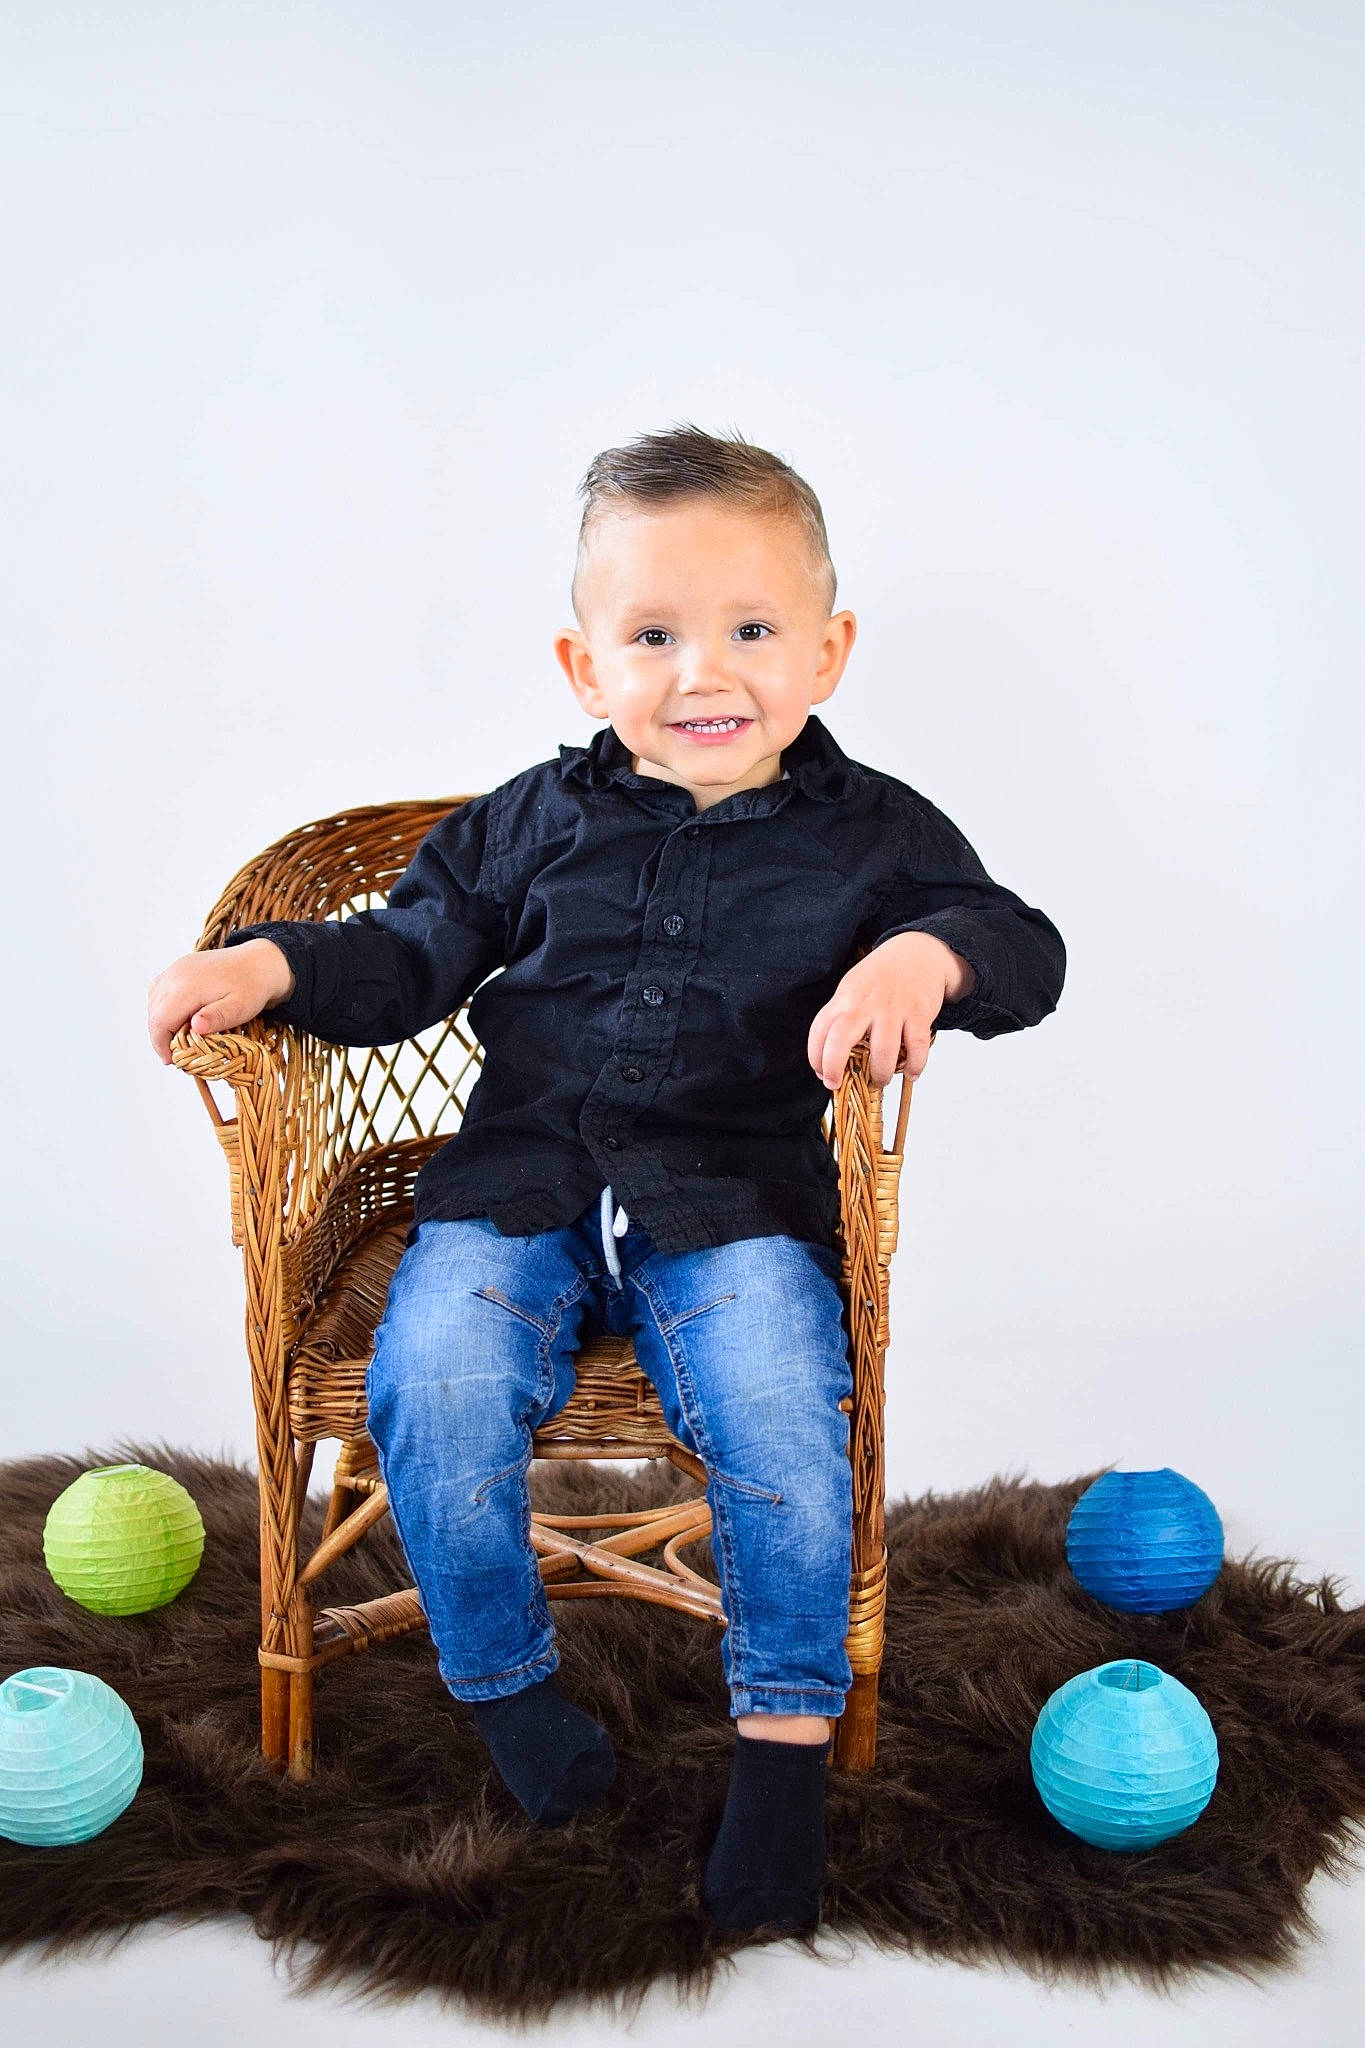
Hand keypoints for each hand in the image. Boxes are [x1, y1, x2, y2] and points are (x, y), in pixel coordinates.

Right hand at [146, 939, 294, 1065]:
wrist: (259, 962)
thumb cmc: (252, 987)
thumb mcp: (240, 1008)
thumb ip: (217, 1017)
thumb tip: (195, 1026)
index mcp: (188, 986)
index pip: (160, 1020)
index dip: (161, 1044)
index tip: (171, 1060)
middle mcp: (176, 975)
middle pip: (154, 1012)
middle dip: (160, 1036)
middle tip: (176, 1054)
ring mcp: (175, 969)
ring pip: (153, 1001)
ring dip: (161, 1022)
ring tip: (178, 1039)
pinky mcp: (179, 968)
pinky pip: (159, 990)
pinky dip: (162, 1007)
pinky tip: (178, 1019)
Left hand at [807, 932, 974, 1090]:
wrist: (919, 953)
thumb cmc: (881, 976)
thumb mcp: (853, 988)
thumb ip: (842, 1017)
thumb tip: (830, 1060)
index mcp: (846, 997)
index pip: (820, 1028)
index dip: (815, 1056)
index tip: (821, 1074)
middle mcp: (867, 1003)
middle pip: (842, 1038)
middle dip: (834, 1066)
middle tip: (836, 1085)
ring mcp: (894, 1008)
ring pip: (883, 1050)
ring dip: (880, 1073)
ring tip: (880, 1080)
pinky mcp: (919, 1013)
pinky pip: (917, 1047)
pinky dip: (914, 1065)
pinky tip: (910, 1073)